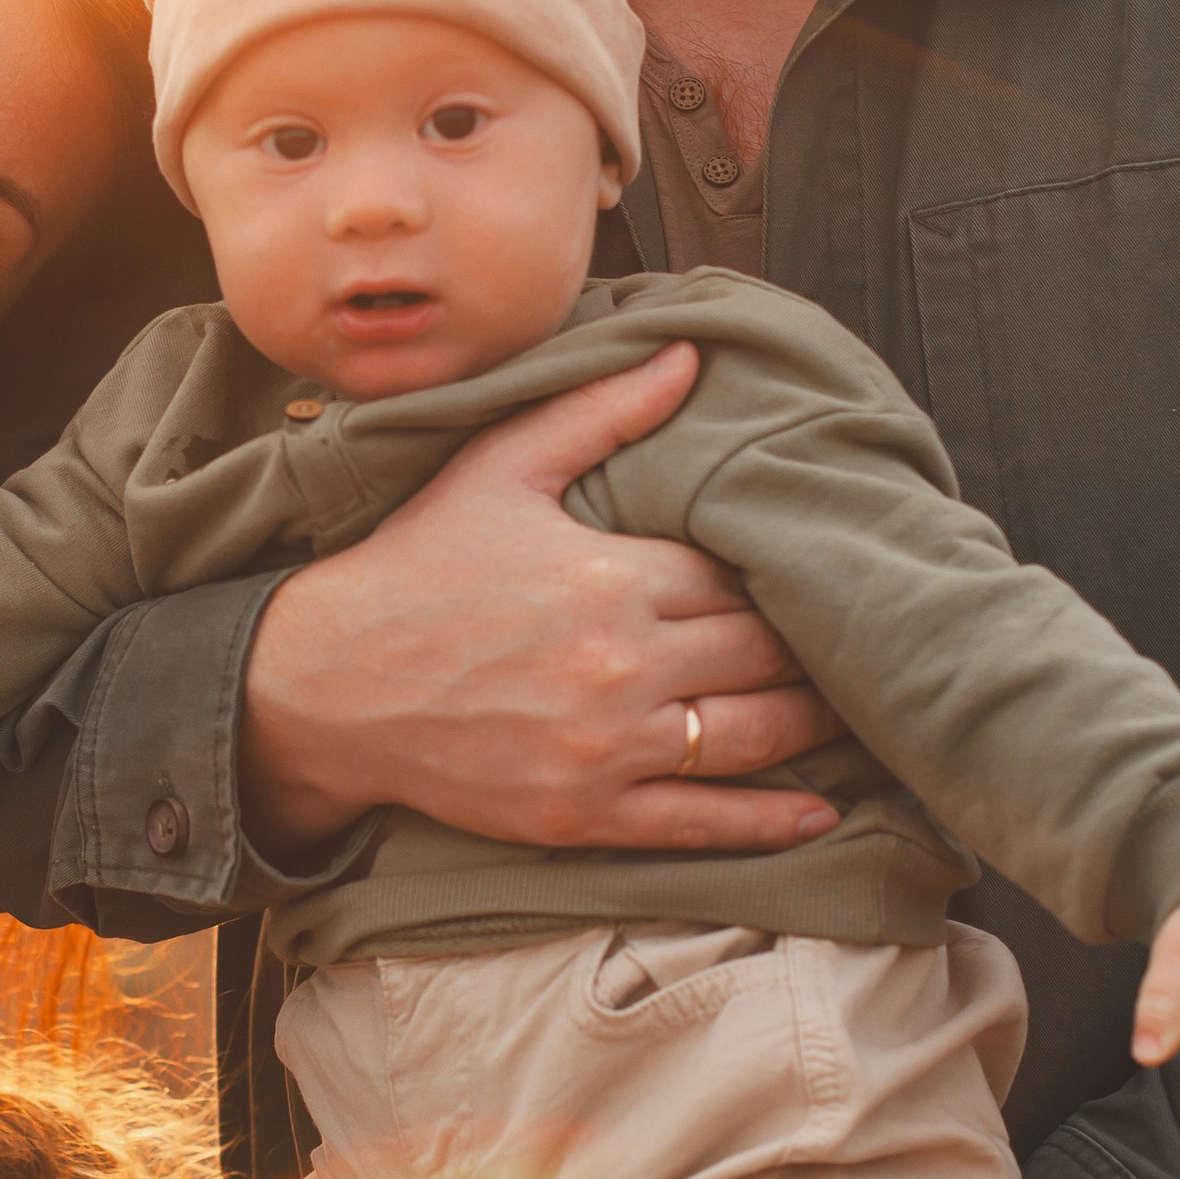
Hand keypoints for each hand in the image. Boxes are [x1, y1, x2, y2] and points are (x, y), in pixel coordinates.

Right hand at [239, 347, 842, 858]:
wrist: (323, 684)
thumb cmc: (413, 567)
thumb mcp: (499, 468)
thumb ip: (602, 412)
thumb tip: (689, 356)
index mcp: (614, 576)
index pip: (743, 574)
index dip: (781, 570)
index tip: (811, 566)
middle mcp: (622, 666)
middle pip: (765, 653)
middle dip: (812, 644)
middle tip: (856, 636)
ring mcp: (607, 749)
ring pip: (754, 735)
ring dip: (815, 722)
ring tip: (854, 708)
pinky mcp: (586, 815)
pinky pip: (703, 822)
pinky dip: (772, 819)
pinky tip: (821, 808)